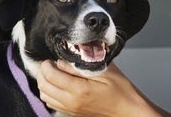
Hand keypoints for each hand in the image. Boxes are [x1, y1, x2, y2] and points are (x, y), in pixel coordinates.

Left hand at [36, 60, 155, 116]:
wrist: (128, 109)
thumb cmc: (120, 90)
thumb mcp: (104, 71)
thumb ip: (80, 65)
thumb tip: (63, 61)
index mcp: (79, 90)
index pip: (51, 76)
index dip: (46, 65)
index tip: (50, 58)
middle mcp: (71, 102)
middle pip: (43, 87)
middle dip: (43, 73)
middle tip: (49, 64)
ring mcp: (71, 109)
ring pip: (45, 96)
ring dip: (45, 83)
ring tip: (54, 73)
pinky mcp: (72, 113)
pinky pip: (52, 103)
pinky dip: (50, 93)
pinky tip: (59, 84)